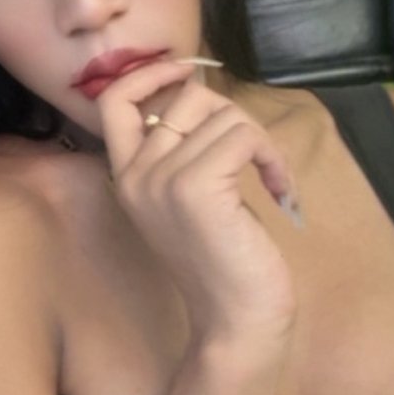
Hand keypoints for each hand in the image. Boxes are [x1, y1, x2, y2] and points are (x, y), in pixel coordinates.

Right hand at [97, 59, 298, 347]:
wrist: (236, 324)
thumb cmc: (225, 265)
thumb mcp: (190, 201)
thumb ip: (183, 153)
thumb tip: (203, 94)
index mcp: (126, 178)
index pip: (114, 101)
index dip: (149, 73)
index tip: (186, 70)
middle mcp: (135, 176)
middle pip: (186, 98)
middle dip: (233, 116)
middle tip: (255, 157)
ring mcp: (162, 181)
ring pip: (223, 115)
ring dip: (260, 141)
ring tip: (271, 180)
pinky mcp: (196, 188)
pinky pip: (243, 136)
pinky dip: (271, 156)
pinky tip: (279, 189)